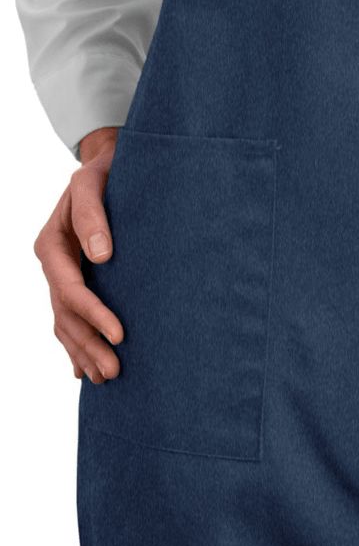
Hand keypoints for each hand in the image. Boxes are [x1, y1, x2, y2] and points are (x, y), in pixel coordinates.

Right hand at [34, 126, 122, 383]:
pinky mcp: (74, 281)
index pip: (71, 290)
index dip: (93, 314)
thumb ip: (92, 215)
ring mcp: (60, 276)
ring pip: (66, 323)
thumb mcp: (92, 182)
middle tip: (115, 372)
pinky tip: (83, 370)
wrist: (104, 166)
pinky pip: (69, 320)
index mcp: (51, 245)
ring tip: (105, 379)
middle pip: (66, 315)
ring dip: (83, 352)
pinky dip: (76, 346)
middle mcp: (52, 265)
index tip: (120, 334)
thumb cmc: (103, 172)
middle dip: (89, 345)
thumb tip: (100, 255)